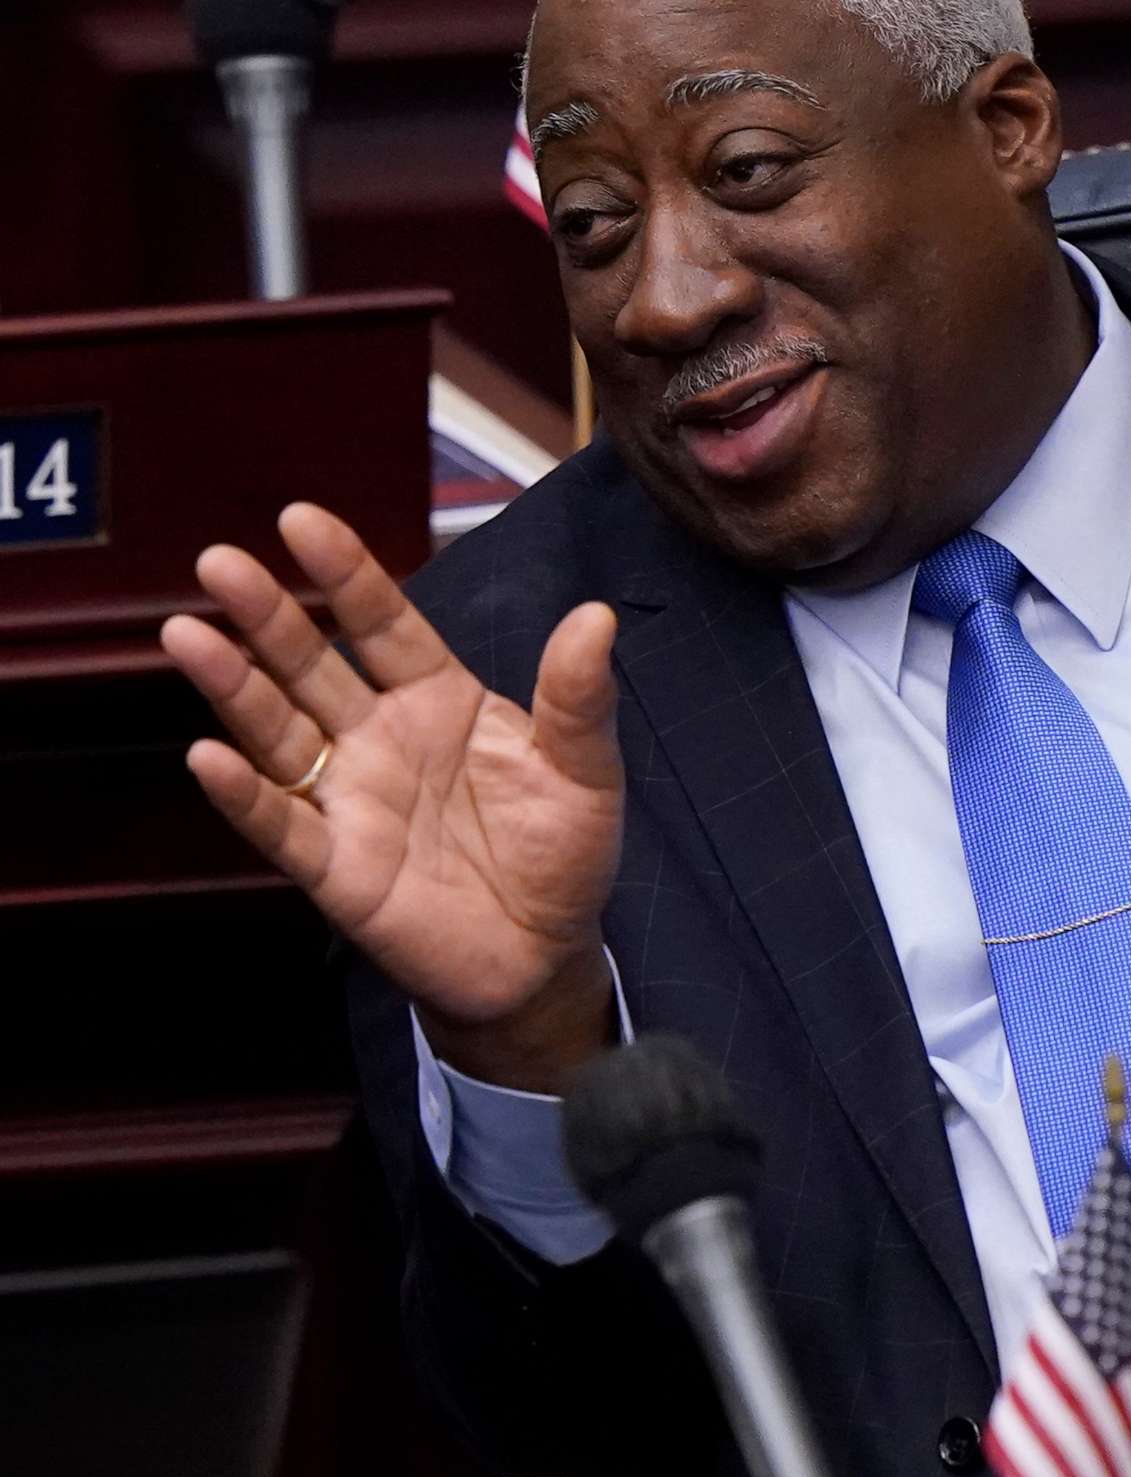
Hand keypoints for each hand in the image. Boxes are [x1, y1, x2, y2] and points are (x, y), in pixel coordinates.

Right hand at [161, 505, 624, 1088]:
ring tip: (188, 636)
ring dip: (234, 687)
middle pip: (313, 666)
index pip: (384, 624)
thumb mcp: (587, 774)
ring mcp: (351, 799)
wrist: (546, 955)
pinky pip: (282, 825)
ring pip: (280, 732)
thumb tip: (596, 616)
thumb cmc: (563, 854)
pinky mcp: (336, 868)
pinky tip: (208, 756)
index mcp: (438, 699)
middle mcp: (380, 737)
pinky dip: (244, 795)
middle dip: (268, 616)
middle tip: (219, 563)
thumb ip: (579, 701)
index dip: (346, 574)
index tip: (301, 520)